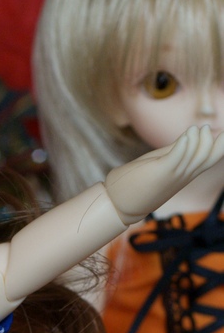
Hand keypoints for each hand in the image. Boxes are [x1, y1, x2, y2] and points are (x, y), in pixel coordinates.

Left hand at [105, 124, 223, 224]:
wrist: (118, 204)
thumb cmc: (137, 183)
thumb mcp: (161, 163)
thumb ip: (175, 150)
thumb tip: (191, 135)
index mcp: (185, 173)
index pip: (210, 158)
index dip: (221, 145)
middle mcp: (183, 175)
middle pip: (209, 157)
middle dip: (217, 142)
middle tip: (208, 128)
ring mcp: (173, 175)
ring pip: (197, 157)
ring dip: (200, 140)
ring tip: (199, 128)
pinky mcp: (161, 172)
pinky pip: (178, 156)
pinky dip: (185, 144)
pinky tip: (188, 133)